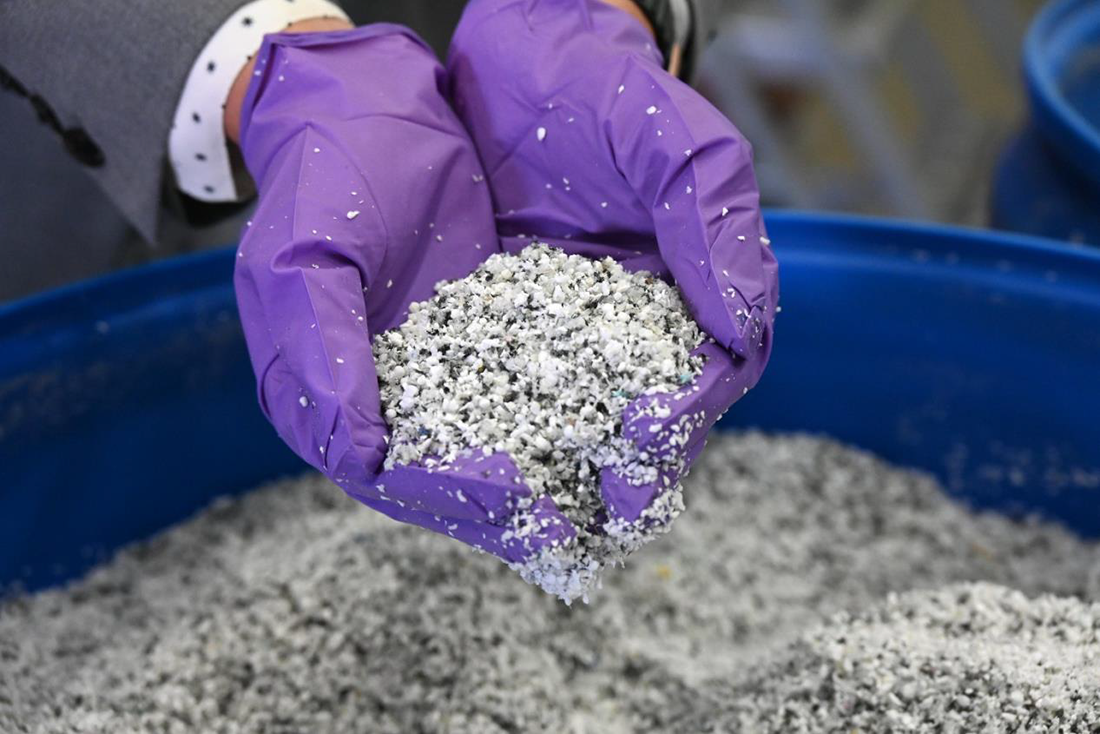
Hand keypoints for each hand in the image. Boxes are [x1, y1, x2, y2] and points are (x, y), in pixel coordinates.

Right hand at [233, 26, 572, 561]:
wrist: (364, 111)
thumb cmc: (320, 180)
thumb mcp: (302, 260)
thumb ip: (320, 352)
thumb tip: (361, 455)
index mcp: (328, 401)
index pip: (395, 478)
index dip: (458, 496)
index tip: (526, 500)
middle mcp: (386, 404)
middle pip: (456, 484)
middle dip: (525, 507)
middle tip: (595, 523)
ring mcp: (441, 374)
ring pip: (502, 446)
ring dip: (559, 473)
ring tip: (621, 488)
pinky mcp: (489, 339)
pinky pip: (534, 390)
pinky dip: (576, 412)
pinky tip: (627, 418)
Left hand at [447, 0, 779, 521]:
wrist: (523, 56)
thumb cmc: (613, 97)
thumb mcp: (680, 147)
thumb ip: (716, 230)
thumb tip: (745, 329)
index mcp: (683, 305)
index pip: (699, 384)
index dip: (680, 420)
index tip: (649, 437)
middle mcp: (622, 336)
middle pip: (631, 430)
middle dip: (609, 480)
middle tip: (578, 522)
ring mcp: (555, 339)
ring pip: (559, 428)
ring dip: (541, 479)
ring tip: (512, 513)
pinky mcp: (489, 330)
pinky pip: (486, 394)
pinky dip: (477, 433)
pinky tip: (454, 459)